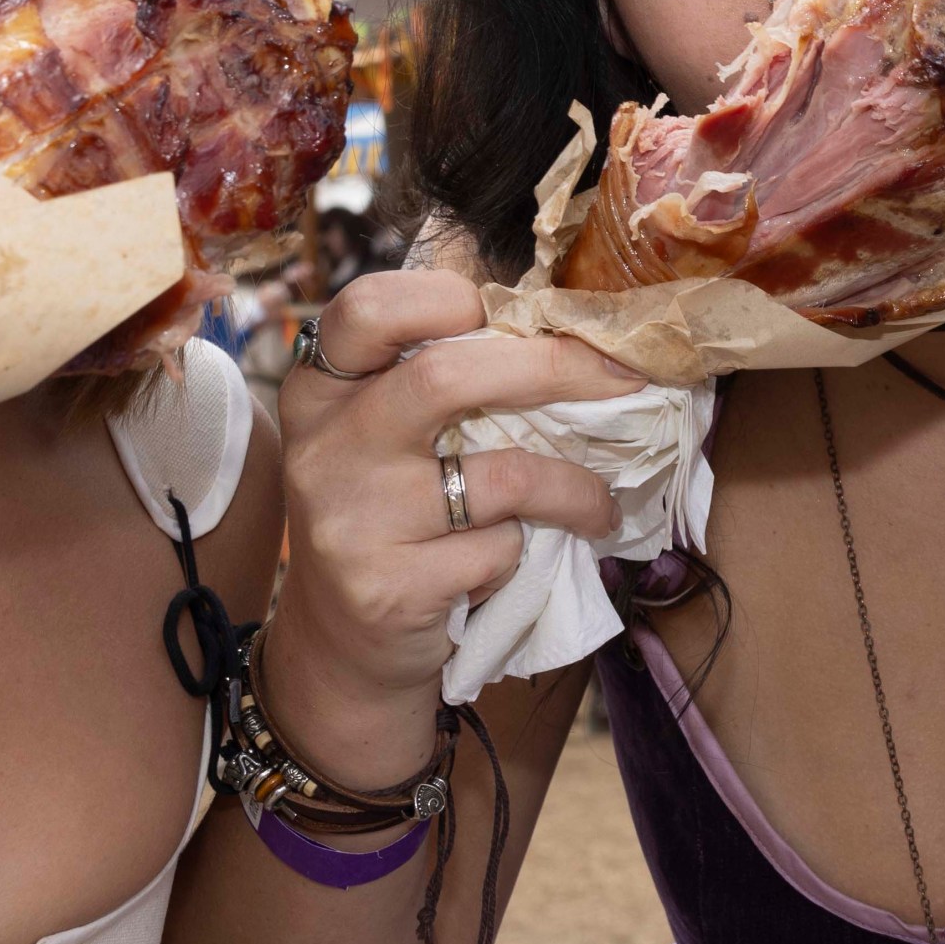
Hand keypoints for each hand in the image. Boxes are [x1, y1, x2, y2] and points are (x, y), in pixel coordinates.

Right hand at [266, 269, 641, 751]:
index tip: (508, 317)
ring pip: (502, 476)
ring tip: (600, 504)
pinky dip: (522, 554)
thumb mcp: (384, 438)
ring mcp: (352, 520)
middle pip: (443, 378)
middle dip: (554, 368)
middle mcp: (326, 447)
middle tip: (622, 381)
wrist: (343, 647)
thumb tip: (562, 325)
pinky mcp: (386, 588)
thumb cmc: (389, 519)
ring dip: (574, 488)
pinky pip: (496, 550)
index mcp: (322, 392)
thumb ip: (435, 378)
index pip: (367, 308)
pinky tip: (511, 565)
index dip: (445, 297)